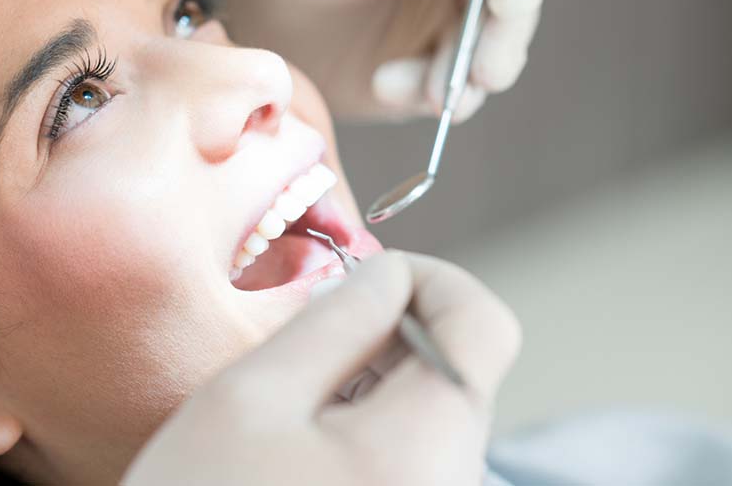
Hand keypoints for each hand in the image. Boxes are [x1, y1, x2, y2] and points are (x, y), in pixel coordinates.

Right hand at [120, 251, 520, 484]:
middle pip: (457, 369)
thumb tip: (385, 274)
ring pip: (433, 413)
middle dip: (392, 332)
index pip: (484, 325)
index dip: (430, 278)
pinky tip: (304, 447)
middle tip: (310, 337)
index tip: (367, 278)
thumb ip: (333, 322)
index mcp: (424, 448)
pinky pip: (414, 457)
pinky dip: (370, 429)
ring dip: (375, 381)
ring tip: (294, 404)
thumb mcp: (248, 401)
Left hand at [206, 0, 562, 121]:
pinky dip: (427, 96)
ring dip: (464, 77)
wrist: (238, 1)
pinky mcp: (425, 68)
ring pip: (493, 53)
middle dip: (503, 40)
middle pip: (520, 1)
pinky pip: (450, 90)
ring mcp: (447, 19)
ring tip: (418, 91)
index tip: (507, 1)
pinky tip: (386, 85)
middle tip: (480, 74)